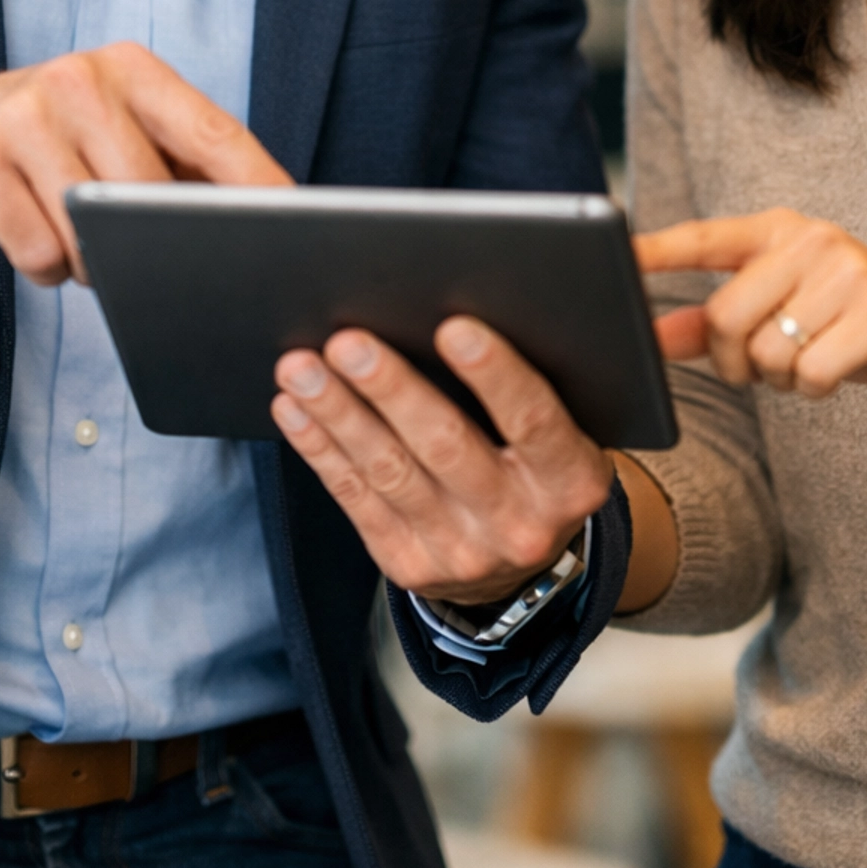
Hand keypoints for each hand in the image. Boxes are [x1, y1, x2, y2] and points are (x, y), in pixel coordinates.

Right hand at [0, 42, 290, 286]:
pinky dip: (47, 266)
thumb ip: (182, 160)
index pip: (213, 132)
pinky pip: (41, 252)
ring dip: (97, 259)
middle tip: (144, 251)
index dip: (258, 185)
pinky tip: (34, 234)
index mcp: (131, 68)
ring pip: (94, 231)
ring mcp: (24, 118)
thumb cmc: (58, 138)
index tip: (294, 227)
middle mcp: (78, 79)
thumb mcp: (120, 126)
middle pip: (150, 192)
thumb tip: (265, 219)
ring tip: (83, 236)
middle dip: (156, 240)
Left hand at [272, 317, 612, 605]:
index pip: (534, 420)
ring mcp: (462, 551)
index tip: (454, 326)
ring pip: (389, 472)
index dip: (495, 373)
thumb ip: (539, 379)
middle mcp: (520, 523)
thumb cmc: (539, 463)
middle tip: (349, 342)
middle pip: (446, 446)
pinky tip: (296, 409)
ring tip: (302, 368)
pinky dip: (321, 449)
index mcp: (571, 479)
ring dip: (338, 414)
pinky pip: (357, 499)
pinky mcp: (411, 565)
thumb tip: (475, 302)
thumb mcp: (570, 427)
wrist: (523, 562)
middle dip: (391, 388)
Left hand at [636, 211, 866, 435]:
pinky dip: (815, 388)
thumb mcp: (780, 312)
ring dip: (781, 378)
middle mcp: (812, 240)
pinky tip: (837, 372)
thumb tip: (647, 336)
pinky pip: (811, 372)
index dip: (657, 250)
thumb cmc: (848, 323)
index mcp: (780, 230)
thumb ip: (711, 324)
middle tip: (765, 367)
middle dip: (736, 361)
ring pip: (767, 352)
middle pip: (727, 316)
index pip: (706, 238)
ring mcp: (849, 273)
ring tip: (811, 361)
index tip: (615, 254)